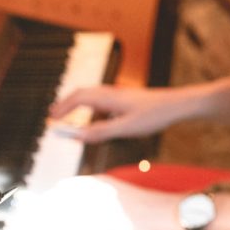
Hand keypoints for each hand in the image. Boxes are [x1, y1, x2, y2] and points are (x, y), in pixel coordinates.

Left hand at [4, 175, 185, 229]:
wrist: (179, 214)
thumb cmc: (152, 212)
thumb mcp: (120, 200)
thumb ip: (98, 204)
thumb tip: (78, 216)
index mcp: (98, 182)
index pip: (60, 190)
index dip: (43, 204)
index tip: (30, 216)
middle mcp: (95, 190)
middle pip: (54, 202)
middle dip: (36, 217)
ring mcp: (99, 205)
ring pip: (59, 217)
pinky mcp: (106, 222)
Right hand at [50, 85, 191, 142]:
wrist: (178, 104)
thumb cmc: (154, 115)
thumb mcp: (126, 127)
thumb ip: (100, 132)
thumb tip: (77, 136)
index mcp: (107, 98)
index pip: (77, 99)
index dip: (62, 109)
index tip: (51, 120)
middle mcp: (110, 93)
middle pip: (81, 93)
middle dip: (65, 104)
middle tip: (53, 115)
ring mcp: (118, 95)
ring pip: (91, 94)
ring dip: (76, 103)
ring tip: (68, 114)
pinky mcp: (126, 99)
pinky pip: (100, 99)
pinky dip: (89, 105)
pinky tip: (94, 115)